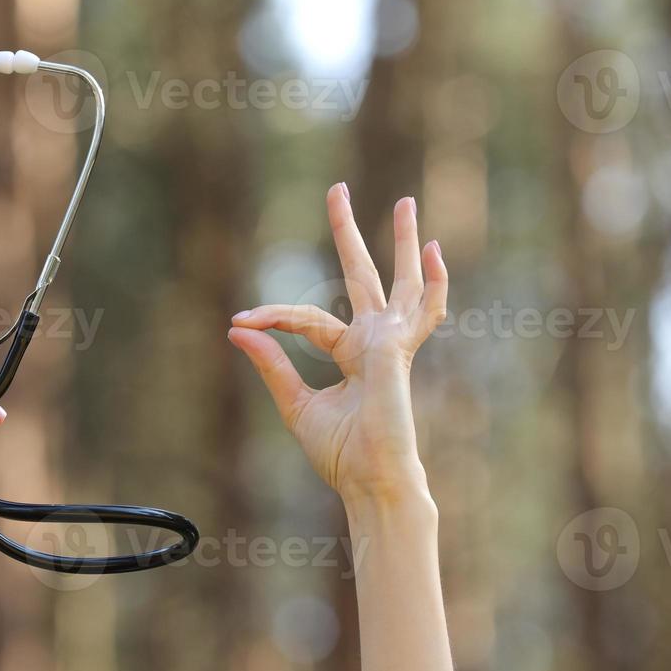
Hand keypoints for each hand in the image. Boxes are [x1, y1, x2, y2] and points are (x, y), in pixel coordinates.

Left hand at [229, 183, 446, 501]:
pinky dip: (432, 283)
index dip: (272, 317)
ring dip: (400, 240)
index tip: (239, 320)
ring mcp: (391, 342)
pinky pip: (420, 310)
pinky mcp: (396, 349)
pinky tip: (432, 251)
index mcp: (351, 354)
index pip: (308, 319)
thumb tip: (237, 330)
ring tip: (405, 200)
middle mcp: (374, 341)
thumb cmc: (342, 454)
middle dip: (348, 232)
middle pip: (362, 276)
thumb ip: (272, 365)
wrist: (369, 480)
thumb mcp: (295, 405)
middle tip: (337, 189)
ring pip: (398, 281)